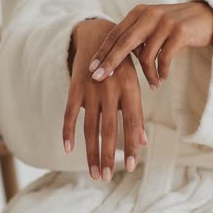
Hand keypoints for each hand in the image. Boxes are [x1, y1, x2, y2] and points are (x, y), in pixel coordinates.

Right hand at [63, 19, 146, 181]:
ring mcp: (92, 89)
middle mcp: (111, 90)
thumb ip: (137, 112)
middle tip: (106, 177)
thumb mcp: (134, 83)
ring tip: (94, 172)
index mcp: (130, 89)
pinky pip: (70, 112)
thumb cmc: (121, 66)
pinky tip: (68, 149)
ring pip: (90, 126)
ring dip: (91, 152)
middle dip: (109, 155)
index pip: (133, 123)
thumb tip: (144, 141)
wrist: (98, 35)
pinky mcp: (75, 87)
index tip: (130, 166)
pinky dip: (68, 131)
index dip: (131, 146)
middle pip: (109, 129)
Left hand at [88, 2, 212, 89]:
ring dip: (148, 74)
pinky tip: (162, 79)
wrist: (207, 17)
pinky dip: (162, 72)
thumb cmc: (174, 26)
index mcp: (139, 12)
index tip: (91, 68)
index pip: (115, 33)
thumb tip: (112, 60)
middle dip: (110, 62)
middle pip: (124, 42)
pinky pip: (164, 58)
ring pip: (146, 55)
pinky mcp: (180, 32)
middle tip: (99, 79)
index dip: (102, 52)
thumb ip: (135, 36)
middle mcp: (149, 14)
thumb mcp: (152, 25)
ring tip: (152, 85)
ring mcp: (165, 22)